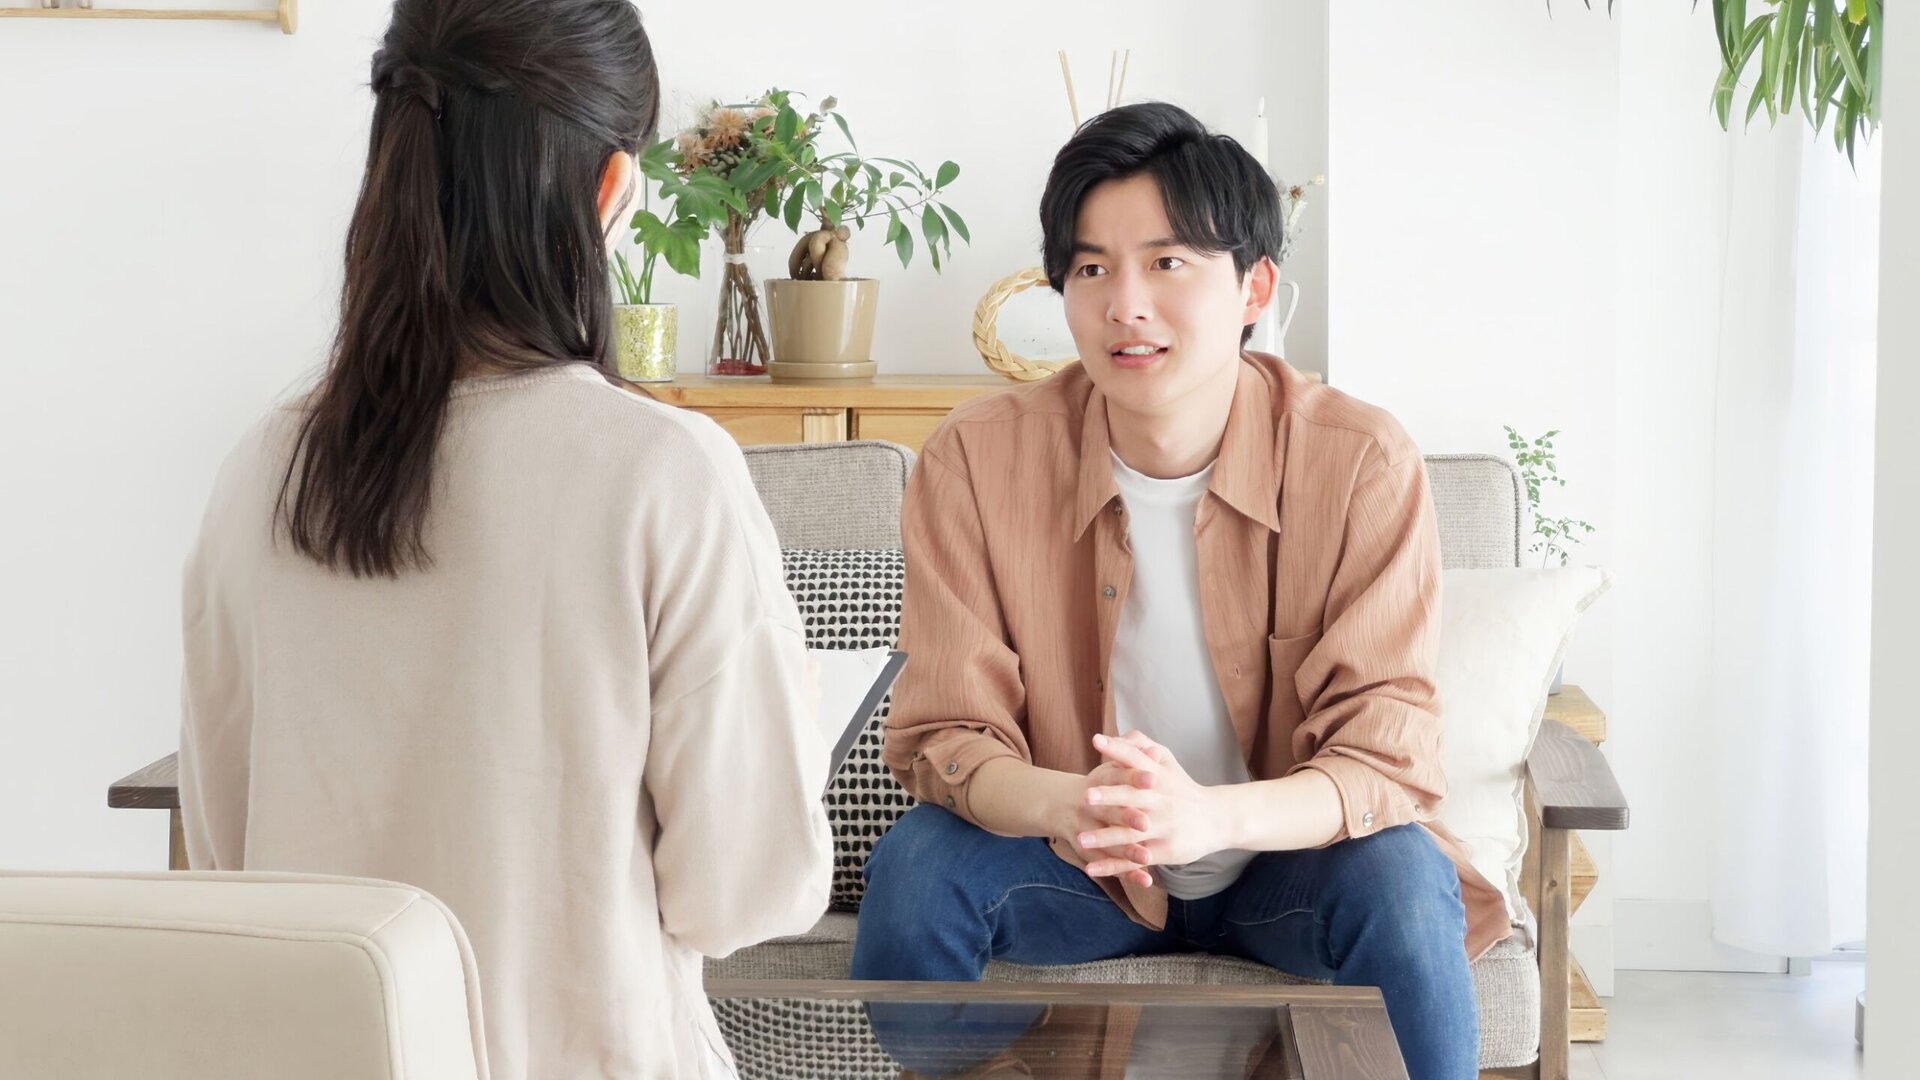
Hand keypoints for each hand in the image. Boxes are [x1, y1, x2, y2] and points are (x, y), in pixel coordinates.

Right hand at [1054, 760, 1156, 888]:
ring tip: (1146, 858)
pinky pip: (1109, 864)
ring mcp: (1086, 829)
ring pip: (1109, 842)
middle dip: (1127, 817)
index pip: (1119, 777)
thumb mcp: (1110, 769)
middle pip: (1111, 811)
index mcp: (1100, 781)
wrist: (1058, 805)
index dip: (1135, 778)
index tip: (1154, 779)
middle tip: (1145, 822)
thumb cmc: (1098, 786)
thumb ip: (1133, 761)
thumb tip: (1157, 752)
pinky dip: (1127, 873)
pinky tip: (1146, 880)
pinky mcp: (1088, 851)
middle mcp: (1090, 805)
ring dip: (1127, 850)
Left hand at [1078, 731, 1231, 877]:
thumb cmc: (1182, 788)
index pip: (1136, 759)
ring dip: (1105, 837)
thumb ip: (1143, 747)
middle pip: (1133, 798)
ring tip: (1080, 840)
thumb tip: (1120, 735)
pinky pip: (1134, 860)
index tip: (1096, 740)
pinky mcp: (1164, 851)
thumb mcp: (1168, 762)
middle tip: (1085, 797)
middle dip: (1110, 797)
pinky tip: (1091, 869)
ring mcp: (1163, 827)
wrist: (1218, 818)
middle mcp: (1161, 800)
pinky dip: (1113, 866)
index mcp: (1159, 777)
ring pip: (1130, 833)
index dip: (1118, 749)